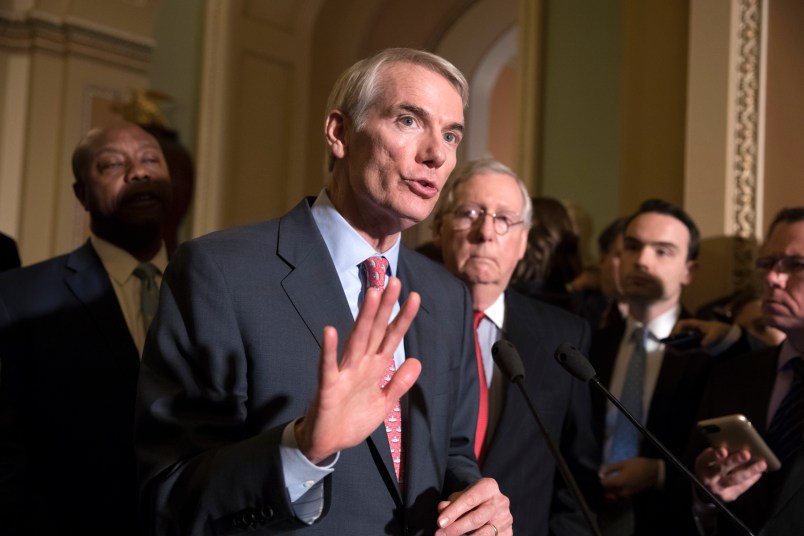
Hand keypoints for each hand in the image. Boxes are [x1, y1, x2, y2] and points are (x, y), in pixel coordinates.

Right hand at [295, 277, 421, 462]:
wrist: (328, 444)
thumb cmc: (352, 420)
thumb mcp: (384, 405)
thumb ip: (399, 384)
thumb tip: (416, 361)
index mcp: (374, 368)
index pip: (391, 338)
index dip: (402, 319)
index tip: (414, 297)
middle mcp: (359, 364)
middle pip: (375, 331)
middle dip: (385, 308)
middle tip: (394, 282)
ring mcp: (343, 373)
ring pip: (355, 340)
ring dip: (363, 318)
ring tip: (371, 295)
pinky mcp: (327, 387)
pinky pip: (327, 366)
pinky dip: (328, 350)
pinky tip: (330, 331)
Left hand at [435, 478, 511, 535]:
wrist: (490, 504)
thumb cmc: (471, 500)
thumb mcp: (460, 496)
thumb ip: (451, 502)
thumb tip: (442, 509)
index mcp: (489, 486)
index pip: (469, 499)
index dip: (453, 512)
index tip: (439, 522)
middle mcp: (500, 501)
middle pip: (476, 518)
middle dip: (456, 528)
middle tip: (439, 534)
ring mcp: (506, 518)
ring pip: (484, 533)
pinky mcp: (508, 532)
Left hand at [599, 457, 659, 501]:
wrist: (654, 472)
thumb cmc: (638, 465)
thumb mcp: (623, 463)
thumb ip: (610, 468)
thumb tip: (600, 474)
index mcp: (619, 482)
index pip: (603, 485)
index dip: (597, 482)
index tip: (594, 478)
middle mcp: (622, 491)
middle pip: (607, 493)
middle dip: (601, 489)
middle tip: (597, 483)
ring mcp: (627, 494)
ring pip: (613, 497)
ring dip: (607, 493)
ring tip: (604, 486)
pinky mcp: (631, 495)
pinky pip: (620, 498)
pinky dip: (615, 496)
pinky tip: (613, 490)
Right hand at [672, 318, 731, 347]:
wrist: (725, 336)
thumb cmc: (719, 331)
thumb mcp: (717, 334)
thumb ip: (710, 339)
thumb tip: (703, 345)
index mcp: (694, 324)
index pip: (681, 324)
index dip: (677, 329)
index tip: (676, 336)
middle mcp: (689, 330)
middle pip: (677, 333)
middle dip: (672, 339)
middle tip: (668, 345)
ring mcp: (690, 338)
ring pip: (679, 341)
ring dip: (674, 345)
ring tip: (670, 350)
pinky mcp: (692, 345)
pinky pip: (683, 347)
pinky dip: (680, 350)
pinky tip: (677, 353)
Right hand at [695, 447, 765, 501]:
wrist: (704, 489)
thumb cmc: (708, 468)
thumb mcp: (707, 459)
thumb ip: (717, 454)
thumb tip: (736, 445)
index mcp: (702, 465)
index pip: (708, 459)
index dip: (715, 455)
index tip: (723, 450)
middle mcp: (709, 478)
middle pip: (723, 468)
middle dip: (736, 461)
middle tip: (746, 454)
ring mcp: (718, 488)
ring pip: (735, 479)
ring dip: (749, 471)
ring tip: (761, 464)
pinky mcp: (728, 496)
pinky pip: (741, 487)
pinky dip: (751, 479)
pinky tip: (758, 472)